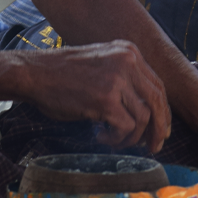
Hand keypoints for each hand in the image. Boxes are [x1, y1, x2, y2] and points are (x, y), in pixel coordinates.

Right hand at [23, 41, 170, 150]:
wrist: (35, 73)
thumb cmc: (63, 73)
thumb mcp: (102, 62)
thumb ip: (125, 76)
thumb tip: (147, 110)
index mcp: (129, 51)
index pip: (158, 85)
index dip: (162, 111)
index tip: (161, 129)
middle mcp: (127, 61)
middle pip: (157, 101)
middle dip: (158, 128)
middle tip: (154, 146)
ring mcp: (117, 79)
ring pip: (143, 118)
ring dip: (131, 137)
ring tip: (114, 139)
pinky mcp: (106, 99)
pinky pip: (125, 128)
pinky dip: (116, 139)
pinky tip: (101, 135)